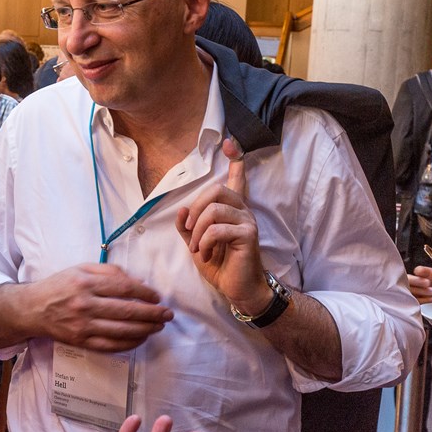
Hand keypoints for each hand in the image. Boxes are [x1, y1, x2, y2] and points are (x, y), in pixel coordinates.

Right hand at [30, 264, 172, 351]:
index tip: (157, 296)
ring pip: (122, 331)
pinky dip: (130, 343)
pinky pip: (111, 345)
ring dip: (145, 330)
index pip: (123, 288)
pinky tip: (141, 338)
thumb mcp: (81, 269)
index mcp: (85, 283)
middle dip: (152, 313)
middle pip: (126, 311)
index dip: (145, 293)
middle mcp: (84, 304)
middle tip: (167, 314)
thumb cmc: (59, 285)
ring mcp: (83, 326)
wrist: (32, 308)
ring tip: (159, 326)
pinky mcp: (81, 341)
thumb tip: (138, 282)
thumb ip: (109, 271)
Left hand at [175, 138, 270, 315]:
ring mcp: (247, 222)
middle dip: (196, 209)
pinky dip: (205, 242)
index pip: (238, 178)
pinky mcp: (248, 235)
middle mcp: (242, 211)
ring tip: (198, 248)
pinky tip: (206, 254)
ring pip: (214, 210)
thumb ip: (188, 226)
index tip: (229, 142)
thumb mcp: (196, 243)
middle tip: (191, 231)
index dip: (235, 160)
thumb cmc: (220, 265)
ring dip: (197, 231)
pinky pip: (217, 229)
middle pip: (215, 190)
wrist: (237, 289)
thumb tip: (182, 210)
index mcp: (231, 209)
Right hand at [409, 257, 431, 303]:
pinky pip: (415, 301)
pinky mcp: (417, 302)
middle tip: (427, 283)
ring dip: (420, 291)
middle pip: (409, 279)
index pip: (418, 270)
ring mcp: (418, 293)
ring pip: (410, 290)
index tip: (421, 272)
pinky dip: (423, 300)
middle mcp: (420, 283)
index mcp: (428, 275)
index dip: (419, 271)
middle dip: (417, 281)